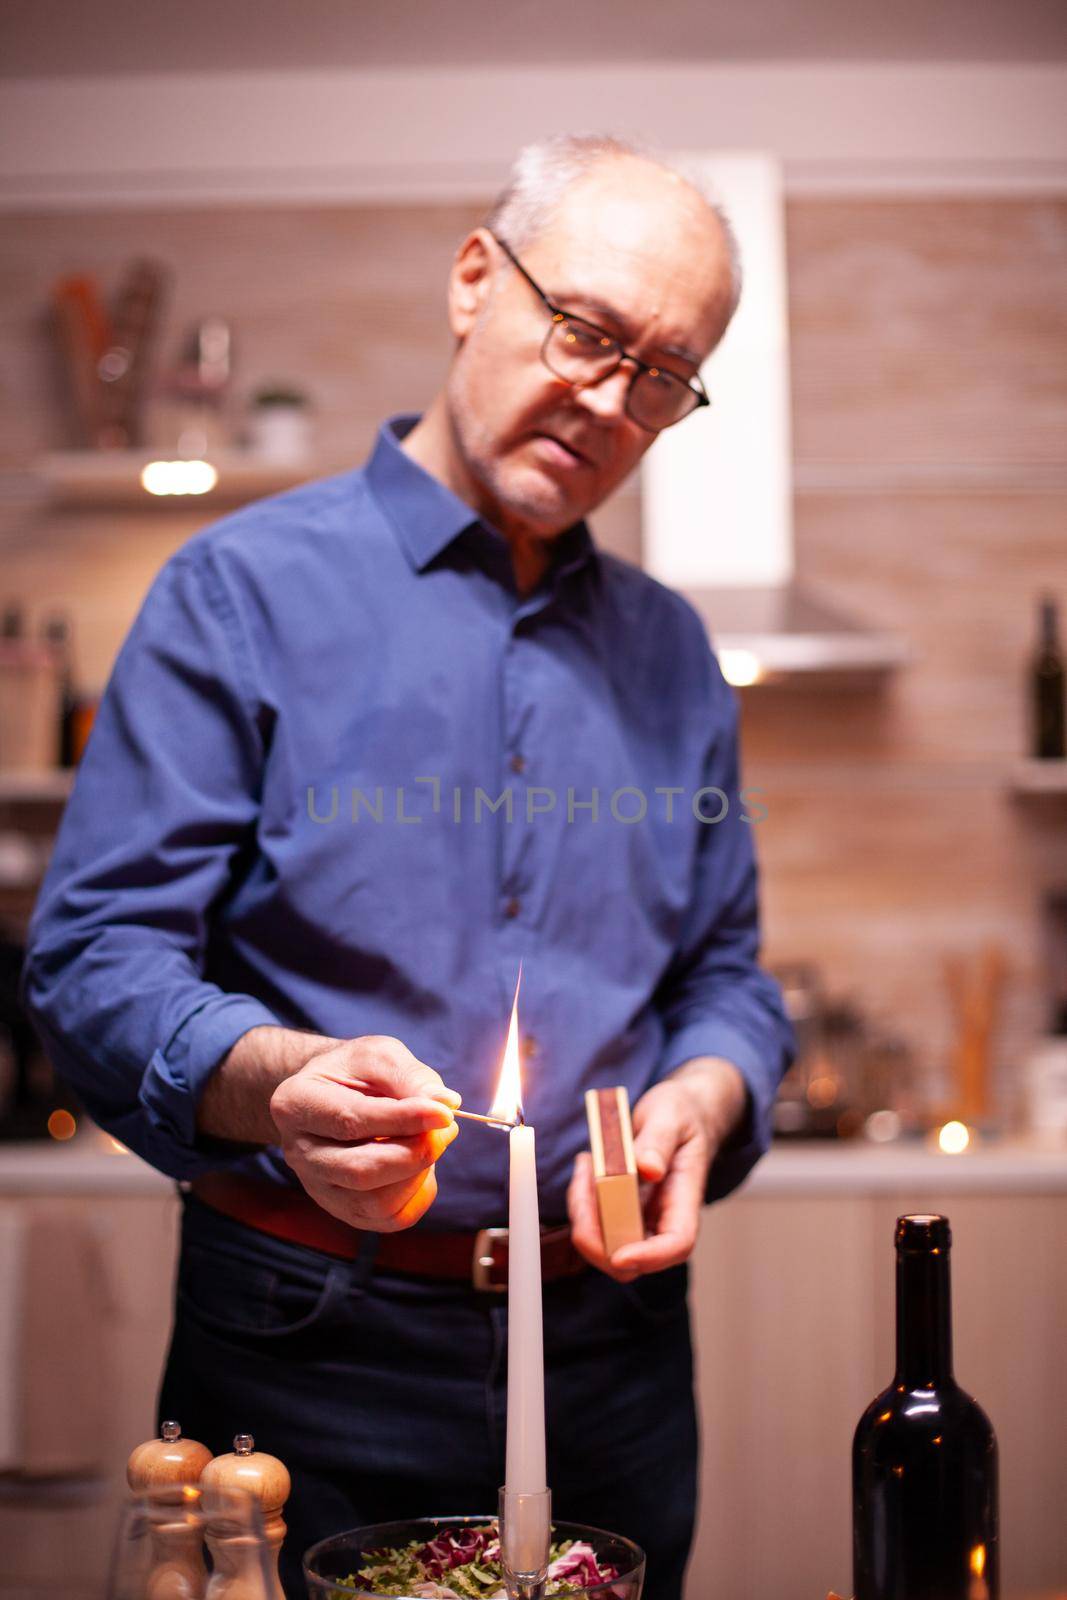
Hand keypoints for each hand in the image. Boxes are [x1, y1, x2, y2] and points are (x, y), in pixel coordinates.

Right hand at [269, 1035, 461, 1231]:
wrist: (337, 1096)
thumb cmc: (356, 1073)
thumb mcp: (379, 1056)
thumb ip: (409, 1076)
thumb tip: (445, 1103)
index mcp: (296, 1103)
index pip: (352, 1121)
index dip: (404, 1119)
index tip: (444, 1113)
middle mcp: (299, 1153)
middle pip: (361, 1171)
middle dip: (415, 1153)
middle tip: (446, 1128)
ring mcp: (318, 1187)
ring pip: (376, 1203)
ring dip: (419, 1173)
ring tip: (432, 1140)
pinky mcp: (344, 1210)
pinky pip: (390, 1219)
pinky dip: (419, 1194)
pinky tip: (421, 1165)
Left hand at [567, 1058, 746, 1282]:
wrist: (678, 1112)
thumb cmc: (681, 1114)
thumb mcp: (671, 1115)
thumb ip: (659, 1141)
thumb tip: (648, 1169)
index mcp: (685, 1199)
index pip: (677, 1243)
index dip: (649, 1257)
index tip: (620, 1255)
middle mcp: (663, 1217)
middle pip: (632, 1258)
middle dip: (597, 1237)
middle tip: (585, 1183)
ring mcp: (641, 1216)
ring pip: (605, 1243)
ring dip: (584, 1213)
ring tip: (586, 1164)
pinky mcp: (620, 1208)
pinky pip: (594, 1221)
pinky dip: (581, 1201)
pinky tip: (586, 1165)